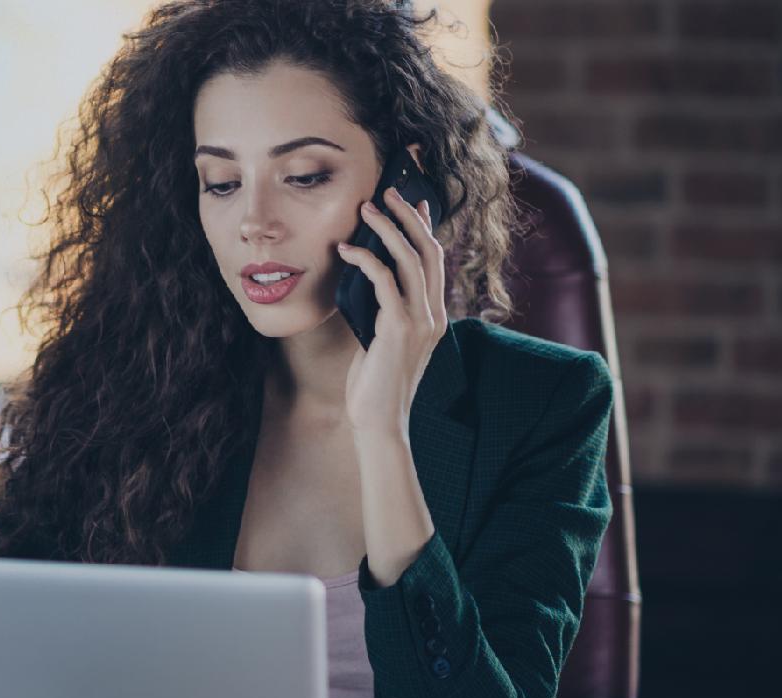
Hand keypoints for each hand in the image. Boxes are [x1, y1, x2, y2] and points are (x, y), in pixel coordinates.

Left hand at [336, 186, 446, 440]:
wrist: (378, 421)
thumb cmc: (373, 384)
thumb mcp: (381, 341)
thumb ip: (383, 312)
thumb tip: (366, 280)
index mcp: (434, 317)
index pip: (435, 261)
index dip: (425, 228)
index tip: (414, 202)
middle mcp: (434, 315)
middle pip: (428, 251)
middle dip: (408, 217)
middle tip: (388, 192)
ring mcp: (421, 321)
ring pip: (410, 259)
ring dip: (387, 229)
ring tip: (366, 208)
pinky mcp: (399, 328)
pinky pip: (384, 281)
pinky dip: (365, 260)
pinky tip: (346, 250)